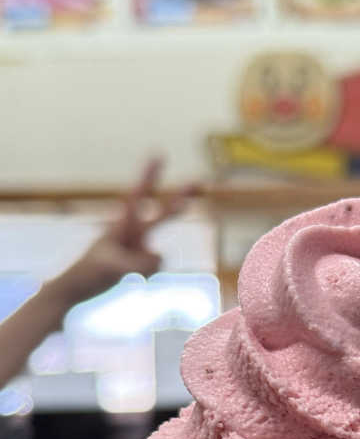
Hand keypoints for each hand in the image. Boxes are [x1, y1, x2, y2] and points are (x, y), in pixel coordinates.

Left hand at [49, 157, 197, 308]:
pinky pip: (155, 269)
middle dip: (181, 197)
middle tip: (200, 183)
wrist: (80, 285)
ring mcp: (141, 246)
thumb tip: (162, 257)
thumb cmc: (91, 270)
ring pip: (159, 252)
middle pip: (163, 212)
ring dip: (149, 262)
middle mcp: (135, 231)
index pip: (138, 195)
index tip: (159, 153)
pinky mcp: (143, 261)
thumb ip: (138, 262)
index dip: (150, 175)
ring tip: (135, 270)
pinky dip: (145, 276)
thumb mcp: (113, 266)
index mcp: (123, 223)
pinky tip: (128, 279)